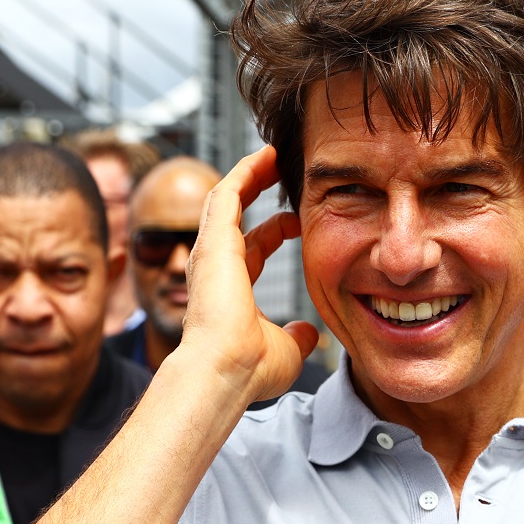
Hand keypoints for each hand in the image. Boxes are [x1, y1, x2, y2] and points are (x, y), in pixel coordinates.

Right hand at [180, 145, 319, 401]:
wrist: (227, 371)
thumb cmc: (250, 368)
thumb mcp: (287, 349)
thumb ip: (299, 336)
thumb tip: (312, 334)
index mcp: (232, 287)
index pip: (255, 246)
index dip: (277, 229)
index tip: (300, 217)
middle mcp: (216, 265)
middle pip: (237, 214)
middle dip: (258, 190)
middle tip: (284, 170)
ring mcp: (210, 251)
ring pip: (227, 197)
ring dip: (250, 172)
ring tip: (274, 152)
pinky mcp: (212, 240)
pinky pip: (227, 192)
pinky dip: (245, 171)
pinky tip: (266, 155)